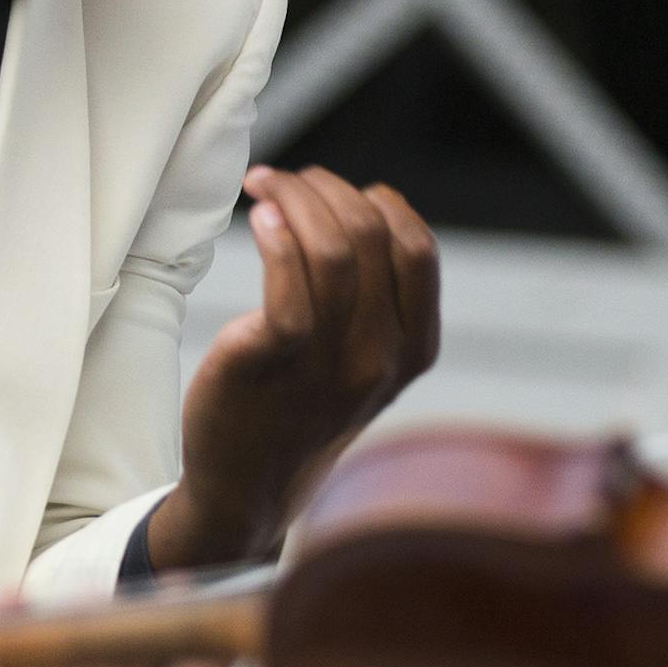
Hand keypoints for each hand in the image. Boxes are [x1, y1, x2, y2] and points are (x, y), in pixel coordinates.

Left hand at [153, 165, 437, 568]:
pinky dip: (276, 234)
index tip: (339, 192)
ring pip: (330, 248)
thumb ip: (380, 299)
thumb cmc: (301, 405)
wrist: (247, 485)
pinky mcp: (267, 359)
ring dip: (294, 196)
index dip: (381, 204)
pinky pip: (286, 280)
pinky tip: (258, 217)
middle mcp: (378, 357)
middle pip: (370, 235)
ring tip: (263, 184)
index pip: (419, 251)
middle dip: (326, 189)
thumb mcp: (364, 361)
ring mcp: (325, 360)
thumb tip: (368, 204)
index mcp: (412, 352)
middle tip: (285, 181)